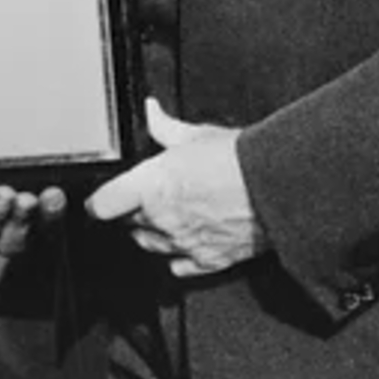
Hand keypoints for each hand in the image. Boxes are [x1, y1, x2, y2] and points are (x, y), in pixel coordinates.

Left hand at [84, 99, 264, 278]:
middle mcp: (161, 218)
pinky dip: (178, 256)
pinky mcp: (207, 261)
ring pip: (149, 246)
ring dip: (151, 233)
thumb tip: (152, 112)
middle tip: (151, 196)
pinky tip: (186, 242)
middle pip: (127, 224)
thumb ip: (166, 128)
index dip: (98, 202)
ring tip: (168, 216)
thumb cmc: (241, 159)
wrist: (279, 187)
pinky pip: (178, 266)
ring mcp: (183, 243)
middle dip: (133, 211)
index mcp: (151, 185)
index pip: (102, 204)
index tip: (100, 199)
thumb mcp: (198, 135)